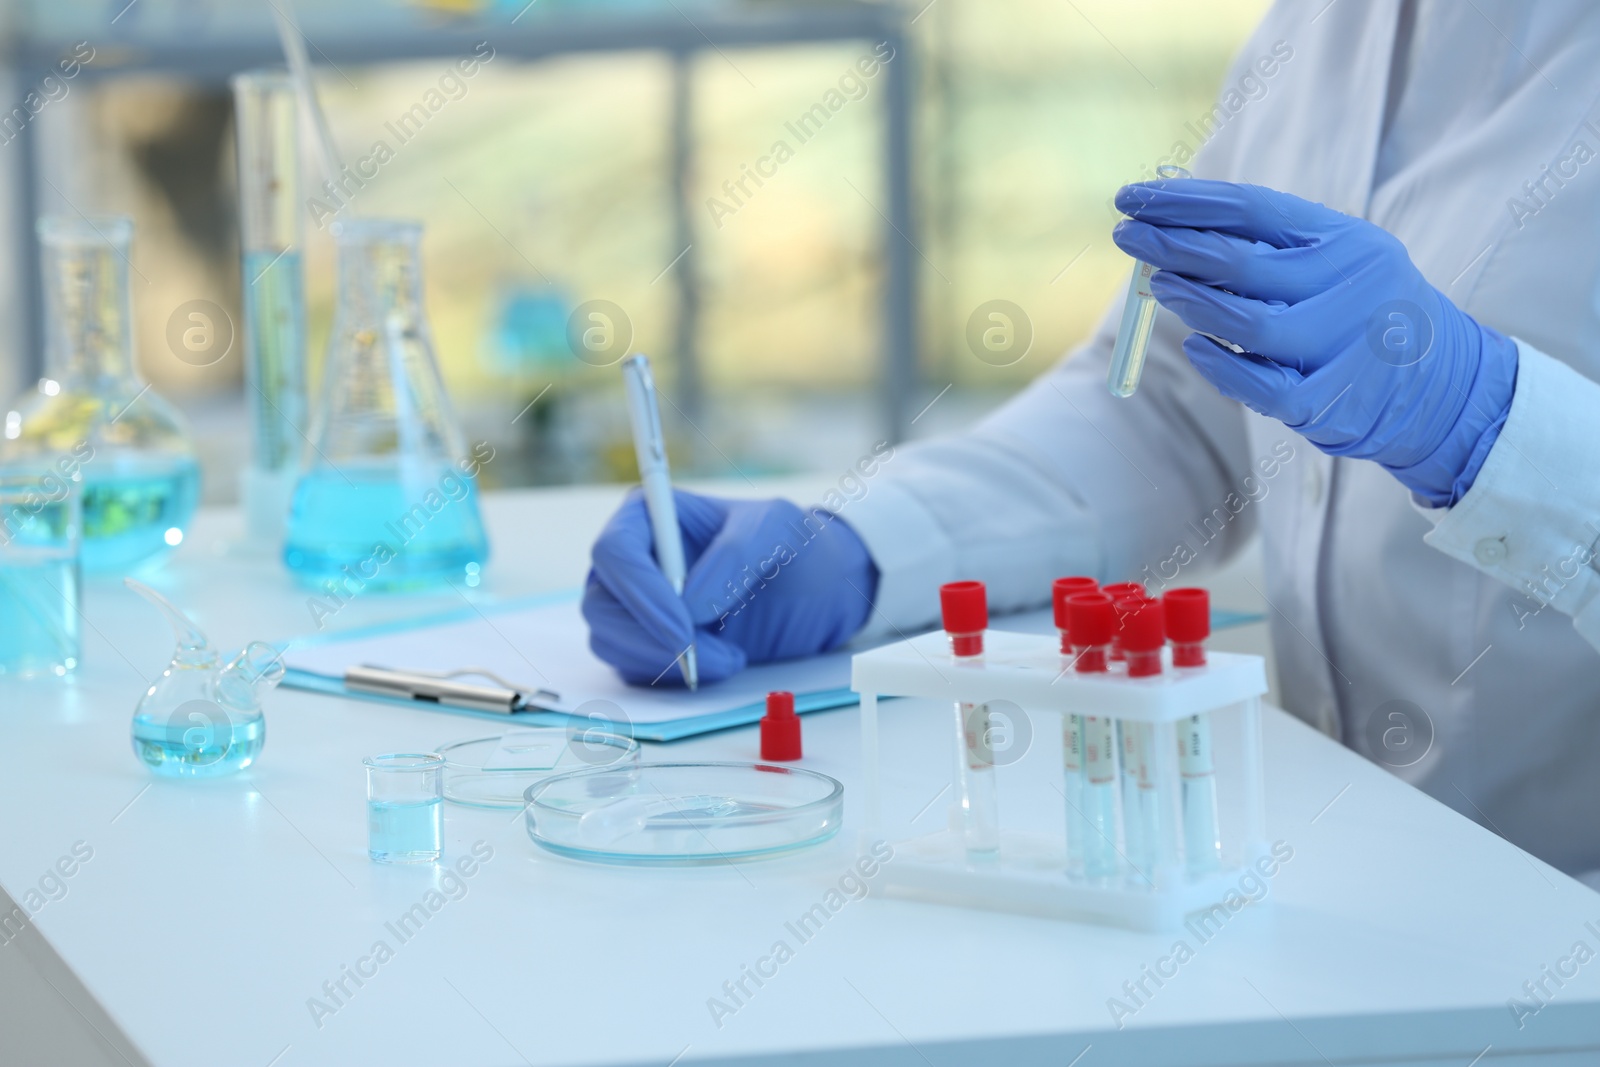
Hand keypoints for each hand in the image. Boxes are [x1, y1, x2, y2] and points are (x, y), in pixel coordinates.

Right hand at [582, 490, 877, 685]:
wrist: (813, 589)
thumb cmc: (790, 546)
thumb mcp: (776, 529)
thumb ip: (735, 555)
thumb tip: (689, 605)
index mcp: (648, 515)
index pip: (614, 552)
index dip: (641, 593)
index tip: (684, 627)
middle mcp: (629, 561)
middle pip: (601, 606)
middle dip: (653, 640)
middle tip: (715, 657)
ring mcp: (631, 605)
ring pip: (611, 642)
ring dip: (667, 662)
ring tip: (733, 657)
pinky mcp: (644, 643)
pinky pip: (634, 668)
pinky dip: (673, 676)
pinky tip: (721, 663)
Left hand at [1111, 179, 1517, 505]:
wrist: (1441, 384)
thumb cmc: (1359, 310)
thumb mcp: (1332, 259)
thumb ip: (1266, 243)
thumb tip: (1171, 222)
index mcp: (1343, 239)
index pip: (1250, 208)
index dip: (1185, 202)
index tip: (1133, 196)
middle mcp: (1348, 284)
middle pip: (1241, 262)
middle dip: (1172, 245)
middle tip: (1127, 235)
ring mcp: (1341, 344)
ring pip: (1248, 323)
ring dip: (1192, 303)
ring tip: (1158, 286)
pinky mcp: (1330, 401)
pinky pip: (1260, 384)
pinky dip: (1221, 365)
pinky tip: (1196, 346)